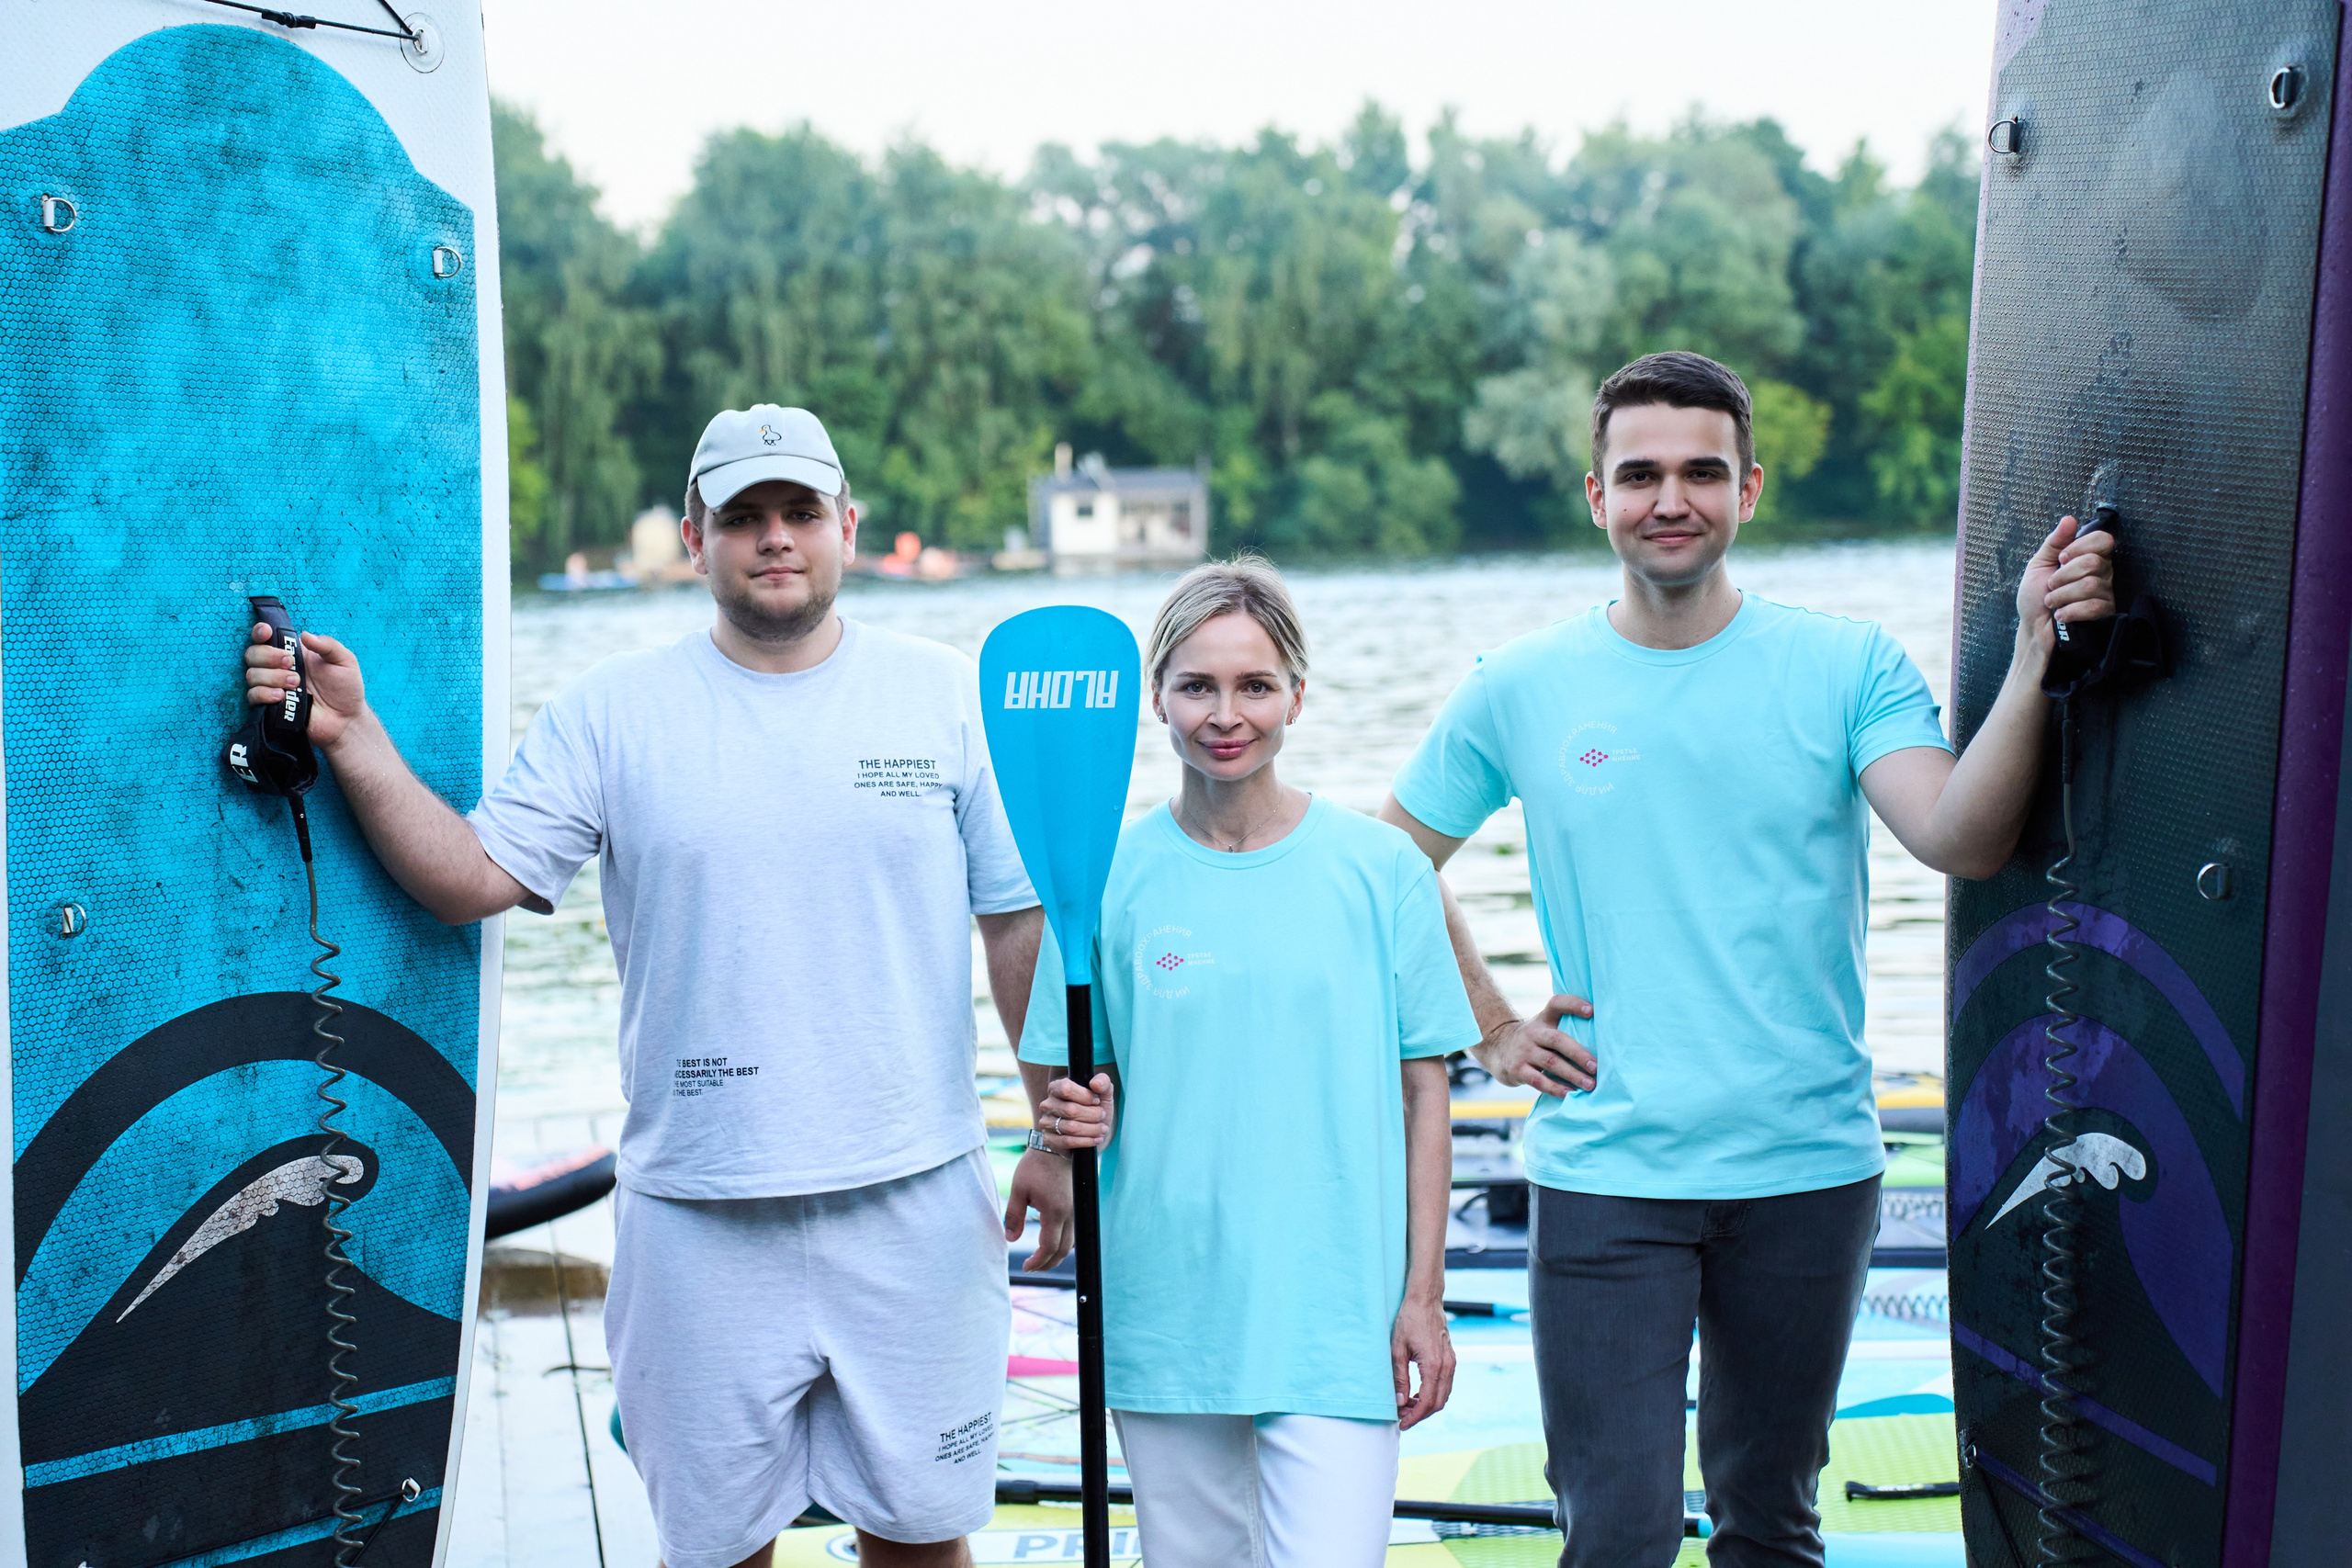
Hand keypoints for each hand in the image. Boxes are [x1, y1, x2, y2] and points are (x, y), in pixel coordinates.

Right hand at [244, 626, 366, 749]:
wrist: (346, 719)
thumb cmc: (346, 688)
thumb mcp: (344, 661)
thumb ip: (328, 645)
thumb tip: (304, 635)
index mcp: (294, 653)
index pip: (266, 637)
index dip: (260, 632)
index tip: (267, 633)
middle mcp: (278, 667)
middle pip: (253, 654)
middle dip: (269, 656)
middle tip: (291, 664)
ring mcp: (273, 686)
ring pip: (252, 674)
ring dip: (272, 677)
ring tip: (296, 684)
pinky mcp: (270, 705)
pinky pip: (253, 695)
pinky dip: (265, 693)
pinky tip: (282, 696)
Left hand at [1005, 1150, 1074, 1270]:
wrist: (1058, 1146)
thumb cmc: (1036, 1166)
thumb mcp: (1019, 1189)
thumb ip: (1014, 1216)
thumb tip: (1010, 1239)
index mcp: (1054, 1212)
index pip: (1049, 1247)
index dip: (1038, 1261)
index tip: (1026, 1267)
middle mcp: (1070, 1214)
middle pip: (1063, 1250)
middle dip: (1048, 1263)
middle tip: (1032, 1267)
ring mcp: (1076, 1210)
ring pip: (1071, 1243)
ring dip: (1057, 1254)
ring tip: (1041, 1258)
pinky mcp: (1078, 1205)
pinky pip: (1075, 1232)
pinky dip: (1064, 1243)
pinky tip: (1052, 1242)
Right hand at [1036, 1073, 1114, 1151]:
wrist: (1091, 1133)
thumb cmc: (1095, 1109)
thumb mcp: (1103, 1093)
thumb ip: (1103, 1082)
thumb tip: (1095, 1084)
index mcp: (1056, 1088)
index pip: (1066, 1089)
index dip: (1085, 1096)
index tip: (1097, 1101)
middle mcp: (1047, 1105)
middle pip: (1071, 1110)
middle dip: (1093, 1114)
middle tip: (1102, 1116)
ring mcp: (1046, 1123)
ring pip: (1071, 1127)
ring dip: (1092, 1129)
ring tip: (1103, 1129)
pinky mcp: (1048, 1140)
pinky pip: (1068, 1141)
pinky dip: (1086, 1141)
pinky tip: (1096, 1139)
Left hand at [1392, 1290, 1455, 1429]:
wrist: (1425, 1299)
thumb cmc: (1409, 1320)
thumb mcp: (1397, 1349)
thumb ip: (1399, 1377)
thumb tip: (1400, 1402)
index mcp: (1434, 1365)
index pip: (1427, 1402)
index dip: (1414, 1417)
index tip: (1402, 1424)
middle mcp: (1447, 1366)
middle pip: (1438, 1402)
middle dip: (1420, 1414)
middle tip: (1402, 1417)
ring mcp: (1451, 1362)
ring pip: (1443, 1395)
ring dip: (1427, 1405)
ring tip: (1407, 1406)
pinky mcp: (1450, 1358)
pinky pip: (1445, 1384)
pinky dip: (1433, 1394)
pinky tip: (1417, 1393)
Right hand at [1470, 995, 1595, 1096]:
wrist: (1496, 1048)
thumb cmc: (1534, 1041)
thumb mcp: (1543, 1027)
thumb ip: (1564, 1030)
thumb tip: (1603, 1044)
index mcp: (1543, 1019)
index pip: (1557, 1004)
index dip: (1574, 1004)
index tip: (1592, 1011)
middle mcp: (1533, 1033)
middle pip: (1558, 1040)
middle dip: (1579, 1054)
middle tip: (1596, 1067)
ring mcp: (1523, 1051)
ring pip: (1551, 1062)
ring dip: (1573, 1075)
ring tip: (1590, 1085)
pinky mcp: (1517, 1069)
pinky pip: (1539, 1080)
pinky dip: (1556, 1088)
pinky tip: (1570, 1094)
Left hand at [2017, 516, 2117, 653]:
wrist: (2033, 628)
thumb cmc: (2035, 596)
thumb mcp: (2039, 564)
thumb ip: (2054, 542)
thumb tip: (2069, 519)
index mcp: (2088, 558)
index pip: (2103, 540)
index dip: (2080, 547)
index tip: (2061, 558)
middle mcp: (2101, 573)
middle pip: (2093, 562)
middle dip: (2063, 575)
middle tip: (2051, 585)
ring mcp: (2104, 593)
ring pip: (2090, 584)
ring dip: (2061, 595)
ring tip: (2052, 602)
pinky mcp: (2104, 614)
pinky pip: (2093, 606)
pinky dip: (2069, 610)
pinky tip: (2061, 614)